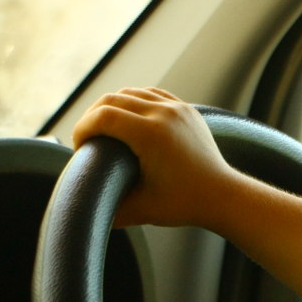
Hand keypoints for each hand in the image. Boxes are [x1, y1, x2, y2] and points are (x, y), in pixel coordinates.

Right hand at [71, 87, 238, 229]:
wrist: (222, 195)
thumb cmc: (183, 204)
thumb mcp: (141, 209)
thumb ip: (108, 208)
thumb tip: (80, 209)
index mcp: (151, 134)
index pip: (103, 117)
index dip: (82, 129)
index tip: (78, 148)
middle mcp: (164, 114)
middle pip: (112, 99)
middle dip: (92, 117)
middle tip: (86, 138)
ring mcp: (177, 108)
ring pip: (131, 92)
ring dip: (111, 106)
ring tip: (103, 128)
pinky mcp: (186, 109)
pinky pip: (151, 94)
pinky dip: (134, 101)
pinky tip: (127, 116)